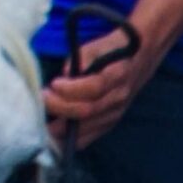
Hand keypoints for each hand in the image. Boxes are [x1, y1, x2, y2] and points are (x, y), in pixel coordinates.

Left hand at [44, 26, 154, 149]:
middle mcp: (119, 97)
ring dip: (64, 126)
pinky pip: (92, 135)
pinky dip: (74, 137)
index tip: (53, 83)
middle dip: (61, 108)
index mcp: (117, 74)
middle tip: (42, 100)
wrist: (140, 58)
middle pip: (89, 110)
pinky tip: (57, 135)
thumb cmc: (112, 48)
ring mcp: (117, 113)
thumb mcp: (96, 45)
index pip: (94, 87)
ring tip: (44, 121)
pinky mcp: (113, 122)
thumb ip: (79, 60)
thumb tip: (62, 78)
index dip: (72, 88)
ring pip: (89, 127)